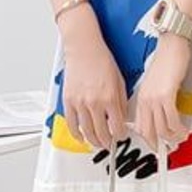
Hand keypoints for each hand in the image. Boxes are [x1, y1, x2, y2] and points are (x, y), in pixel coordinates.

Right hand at [61, 31, 127, 150]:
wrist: (84, 48)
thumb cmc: (102, 60)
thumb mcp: (120, 82)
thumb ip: (121, 102)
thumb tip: (122, 118)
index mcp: (110, 98)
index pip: (118, 128)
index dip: (120, 135)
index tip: (120, 135)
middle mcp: (94, 103)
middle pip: (102, 134)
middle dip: (107, 142)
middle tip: (109, 143)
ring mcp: (80, 103)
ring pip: (87, 132)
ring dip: (93, 141)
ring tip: (98, 142)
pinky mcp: (68, 101)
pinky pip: (71, 124)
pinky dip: (77, 134)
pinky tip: (81, 137)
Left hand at [131, 34, 190, 151]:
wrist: (172, 45)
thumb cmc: (167, 61)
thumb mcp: (156, 84)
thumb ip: (155, 99)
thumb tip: (162, 115)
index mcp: (141, 97)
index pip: (139, 125)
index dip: (148, 138)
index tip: (156, 145)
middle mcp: (145, 99)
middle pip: (147, 131)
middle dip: (158, 143)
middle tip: (168, 148)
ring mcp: (154, 98)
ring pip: (160, 129)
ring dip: (172, 137)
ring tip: (180, 138)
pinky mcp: (166, 95)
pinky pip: (172, 120)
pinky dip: (178, 129)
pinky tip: (184, 130)